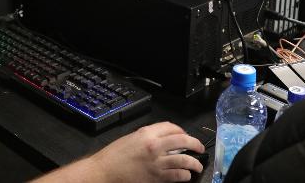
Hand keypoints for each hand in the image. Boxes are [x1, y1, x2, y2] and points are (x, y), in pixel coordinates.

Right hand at [90, 122, 204, 182]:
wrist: (105, 171)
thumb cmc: (114, 156)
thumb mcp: (131, 138)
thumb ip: (147, 136)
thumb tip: (161, 138)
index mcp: (147, 133)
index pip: (171, 127)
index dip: (182, 130)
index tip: (184, 135)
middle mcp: (154, 145)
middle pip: (183, 140)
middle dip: (195, 143)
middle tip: (199, 147)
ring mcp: (157, 162)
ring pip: (184, 159)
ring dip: (194, 163)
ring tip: (197, 165)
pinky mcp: (157, 177)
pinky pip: (177, 175)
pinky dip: (185, 175)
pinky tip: (186, 176)